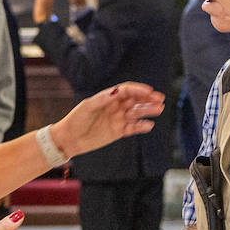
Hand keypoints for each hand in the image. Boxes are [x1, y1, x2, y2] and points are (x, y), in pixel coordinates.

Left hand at [49, 82, 164, 158]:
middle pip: (135, 100)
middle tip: (160, 99)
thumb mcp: (87, 107)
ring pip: (137, 113)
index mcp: (108, 97)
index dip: (138, 90)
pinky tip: (149, 125)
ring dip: (148, 110)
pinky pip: (133, 128)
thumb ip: (103, 99)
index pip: (127, 91)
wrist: (69, 139)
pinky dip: (141, 126)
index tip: (149, 92)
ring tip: (160, 109)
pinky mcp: (118, 131)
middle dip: (148, 99)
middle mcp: (115, 106)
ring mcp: (117, 119)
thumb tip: (117, 91)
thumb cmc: (76, 120)